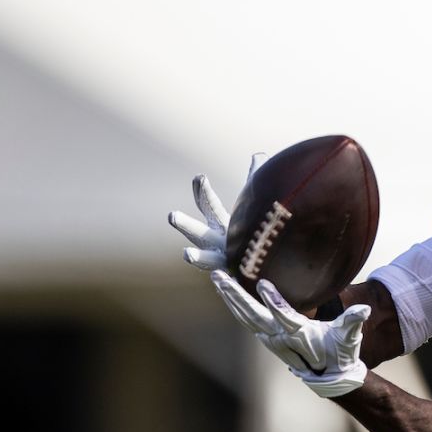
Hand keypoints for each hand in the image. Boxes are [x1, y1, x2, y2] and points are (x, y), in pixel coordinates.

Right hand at [169, 154, 266, 269]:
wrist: (254, 262)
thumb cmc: (249, 230)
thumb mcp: (250, 204)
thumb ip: (254, 179)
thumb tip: (259, 154)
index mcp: (218, 223)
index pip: (207, 205)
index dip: (202, 192)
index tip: (200, 177)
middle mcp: (213, 242)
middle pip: (196, 231)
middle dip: (185, 224)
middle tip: (172, 216)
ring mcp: (220, 261)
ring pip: (204, 259)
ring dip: (194, 257)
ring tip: (186, 255)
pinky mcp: (233, 275)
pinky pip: (226, 278)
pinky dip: (221, 278)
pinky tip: (217, 277)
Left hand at [210, 270, 369, 397]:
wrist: (329, 376)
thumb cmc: (340, 352)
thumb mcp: (350, 337)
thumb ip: (354, 322)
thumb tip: (364, 310)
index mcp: (301, 334)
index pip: (285, 316)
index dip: (274, 301)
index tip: (263, 284)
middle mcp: (281, 337)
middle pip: (254, 315)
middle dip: (236, 296)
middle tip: (219, 276)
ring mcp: (271, 338)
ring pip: (245, 317)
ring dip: (230, 299)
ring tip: (217, 279)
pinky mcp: (267, 337)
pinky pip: (246, 320)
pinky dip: (234, 307)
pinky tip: (226, 293)